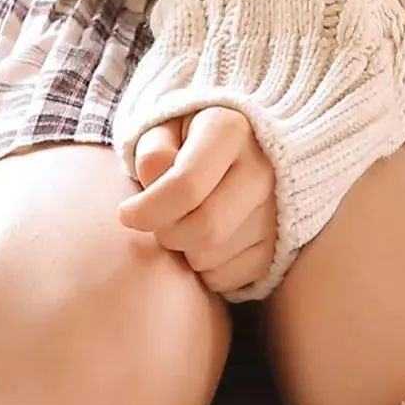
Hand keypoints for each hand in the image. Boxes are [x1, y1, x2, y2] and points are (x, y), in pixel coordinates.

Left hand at [116, 107, 277, 295]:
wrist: (238, 145)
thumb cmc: (187, 137)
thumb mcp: (164, 127)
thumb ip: (153, 152)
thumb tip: (153, 191)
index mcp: (231, 129)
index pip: (186, 185)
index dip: (148, 209)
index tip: (126, 214)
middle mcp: (263, 169)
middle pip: (205, 228)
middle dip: (167, 233)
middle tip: (155, 222)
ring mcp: (276, 209)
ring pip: (215, 257)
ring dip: (185, 252)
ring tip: (182, 223)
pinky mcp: (278, 243)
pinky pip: (230, 277)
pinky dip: (205, 270)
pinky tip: (202, 241)